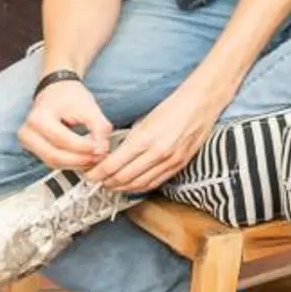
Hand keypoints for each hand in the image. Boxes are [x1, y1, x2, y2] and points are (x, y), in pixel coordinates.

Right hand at [19, 76, 112, 171]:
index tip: (101, 148)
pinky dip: (70, 163)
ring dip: (76, 164)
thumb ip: (99, 127)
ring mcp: (28, 142)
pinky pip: (52, 162)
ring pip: (53, 162)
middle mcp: (28, 132)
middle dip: (80, 160)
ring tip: (94, 158)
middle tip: (99, 157)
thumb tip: (102, 149)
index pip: (62, 139)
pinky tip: (84, 158)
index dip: (83, 147)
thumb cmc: (70, 96)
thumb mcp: (89, 106)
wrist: (56, 92)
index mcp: (38, 117)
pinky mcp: (33, 149)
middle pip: (54, 155)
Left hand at [89, 81, 225, 192]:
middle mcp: (158, 153)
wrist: (201, 104)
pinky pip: (154, 183)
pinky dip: (139, 188)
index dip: (97, 173)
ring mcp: (170, 162)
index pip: (113, 165)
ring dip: (120, 188)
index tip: (89, 173)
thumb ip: (130, 140)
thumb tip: (113, 155)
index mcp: (146, 139)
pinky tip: (131, 186)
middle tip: (96, 181)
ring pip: (138, 185)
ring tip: (110, 185)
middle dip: (105, 182)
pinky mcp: (179, 165)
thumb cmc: (174, 107)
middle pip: (123, 178)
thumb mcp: (145, 120)